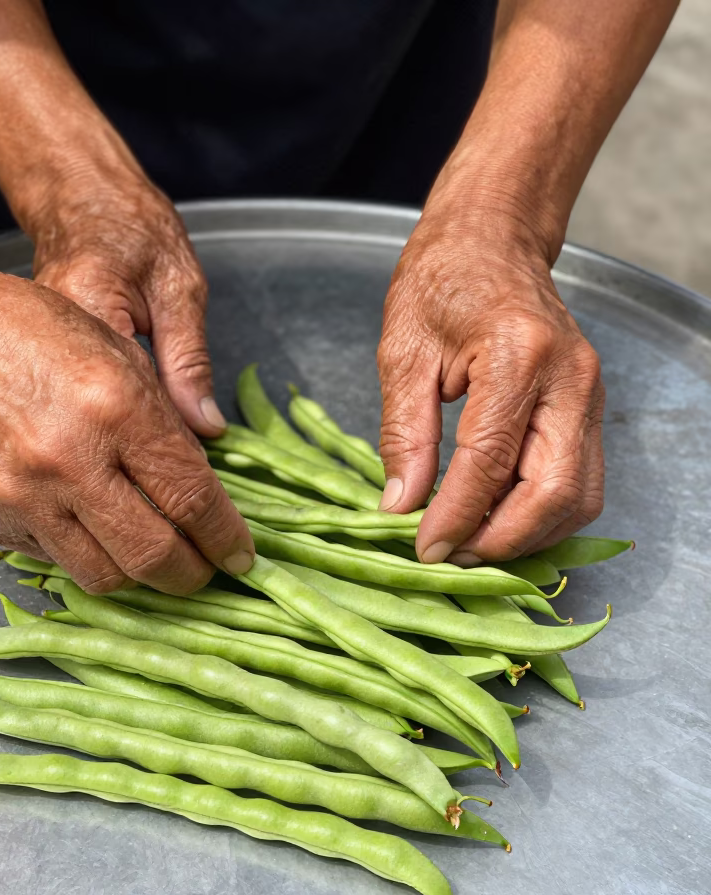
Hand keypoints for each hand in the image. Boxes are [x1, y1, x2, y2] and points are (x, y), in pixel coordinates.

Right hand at [0, 212, 251, 593]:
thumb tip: (204, 486)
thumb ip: (164, 422)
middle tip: (202, 571)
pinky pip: (54, 561)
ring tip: (147, 553)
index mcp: (116, 407)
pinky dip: (83, 553)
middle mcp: (70, 460)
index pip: (191, 497)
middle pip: (154, 556)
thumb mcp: (117, 351)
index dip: (225, 537)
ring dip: (137, 575)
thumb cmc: (29, 329)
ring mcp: (23, 496)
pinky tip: (89, 527)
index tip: (241, 556)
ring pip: (105, 576)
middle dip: (191, 575)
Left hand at [377, 204, 604, 564]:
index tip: (425, 548)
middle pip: (555, 493)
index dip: (458, 517)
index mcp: (517, 355)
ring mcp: (590, 394)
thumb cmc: (442, 280)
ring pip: (578, 497)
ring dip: (527, 535)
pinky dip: (541, 515)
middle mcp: (569, 378)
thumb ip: (404, 435)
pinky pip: (579, 482)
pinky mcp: (591, 408)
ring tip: (472, 544)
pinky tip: (498, 520)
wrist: (492, 239)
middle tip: (453, 556)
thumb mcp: (403, 352)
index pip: (491, 461)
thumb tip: (401, 506)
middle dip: (502, 540)